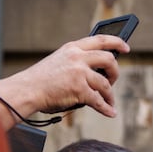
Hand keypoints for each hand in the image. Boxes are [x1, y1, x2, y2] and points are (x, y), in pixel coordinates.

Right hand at [0, 35, 127, 124]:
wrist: (26, 90)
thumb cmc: (41, 79)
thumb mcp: (59, 61)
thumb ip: (77, 61)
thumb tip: (99, 73)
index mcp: (72, 48)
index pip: (100, 39)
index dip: (117, 42)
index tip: (126, 48)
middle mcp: (77, 57)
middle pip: (109, 59)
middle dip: (115, 72)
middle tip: (112, 80)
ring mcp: (79, 73)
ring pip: (105, 83)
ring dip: (110, 95)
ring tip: (109, 101)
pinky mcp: (79, 89)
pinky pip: (99, 101)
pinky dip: (106, 108)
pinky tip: (110, 112)